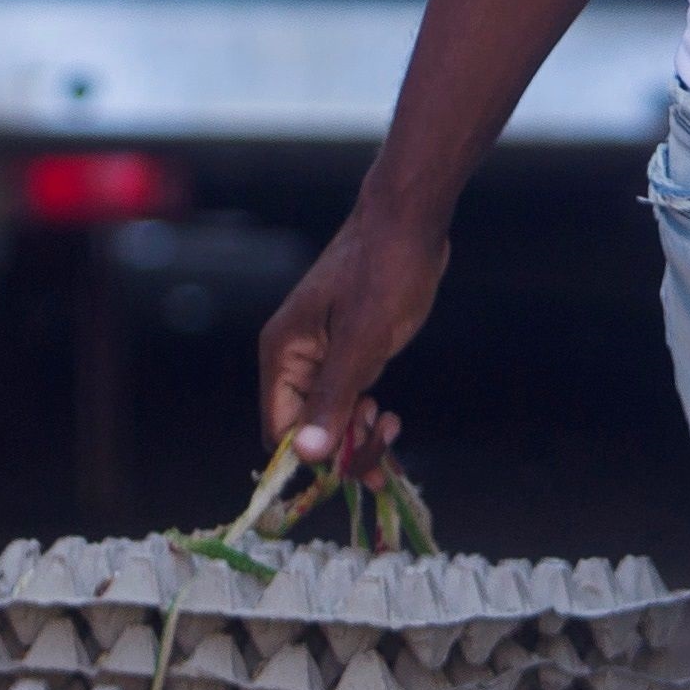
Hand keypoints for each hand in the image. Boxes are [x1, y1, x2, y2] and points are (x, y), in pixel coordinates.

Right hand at [257, 200, 448, 474]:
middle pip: (305, 430)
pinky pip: (348, 402)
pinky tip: (390, 419)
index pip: (279, 429)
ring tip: (391, 426)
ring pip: (329, 420)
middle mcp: (295, 360)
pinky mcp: (348, 354)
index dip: (310, 456)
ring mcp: (322, 357)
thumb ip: (333, 397)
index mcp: (283, 354)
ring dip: (357, 436)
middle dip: (342, 448)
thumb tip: (307, 455)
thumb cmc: (384, 270)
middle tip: (383, 447)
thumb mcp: (362, 339)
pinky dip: (366, 419)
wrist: (410, 223)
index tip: (349, 466)